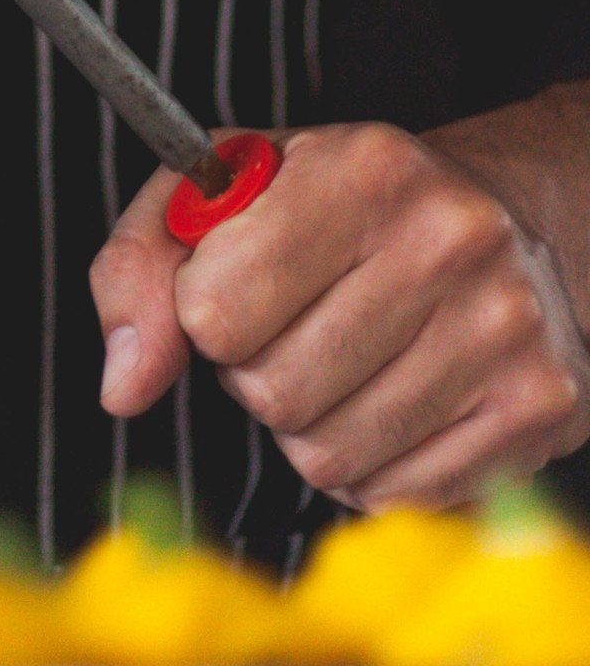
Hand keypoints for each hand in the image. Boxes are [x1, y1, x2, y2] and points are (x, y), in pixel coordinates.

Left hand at [91, 109, 589, 508]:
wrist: (507, 217)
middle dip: (259, 374)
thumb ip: (139, 271)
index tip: (236, 287)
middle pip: (271, 392)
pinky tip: (398, 400)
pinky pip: (393, 496)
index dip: (203, 314)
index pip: (213, 309)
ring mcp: (505, 327)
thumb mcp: (222, 196)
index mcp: (361, 168)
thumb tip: (124, 385)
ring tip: (350, 361)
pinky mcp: (541, 408)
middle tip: (302, 326)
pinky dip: (374, 467)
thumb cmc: (339, 209)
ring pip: (328, 456)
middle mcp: (448, 240)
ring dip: (312, 427)